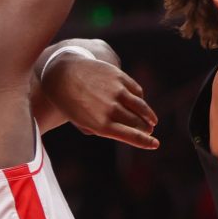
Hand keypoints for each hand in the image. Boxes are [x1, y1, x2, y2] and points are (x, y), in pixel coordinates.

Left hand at [42, 56, 158, 148]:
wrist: (61, 74)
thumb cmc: (71, 103)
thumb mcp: (83, 123)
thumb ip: (103, 129)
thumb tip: (127, 132)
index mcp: (101, 125)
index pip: (132, 136)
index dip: (146, 142)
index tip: (155, 144)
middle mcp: (111, 108)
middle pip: (138, 123)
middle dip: (146, 129)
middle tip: (149, 131)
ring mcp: (117, 91)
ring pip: (141, 107)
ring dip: (149, 116)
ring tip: (152, 121)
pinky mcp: (119, 77)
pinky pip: (137, 91)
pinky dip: (140, 99)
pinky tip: (140, 104)